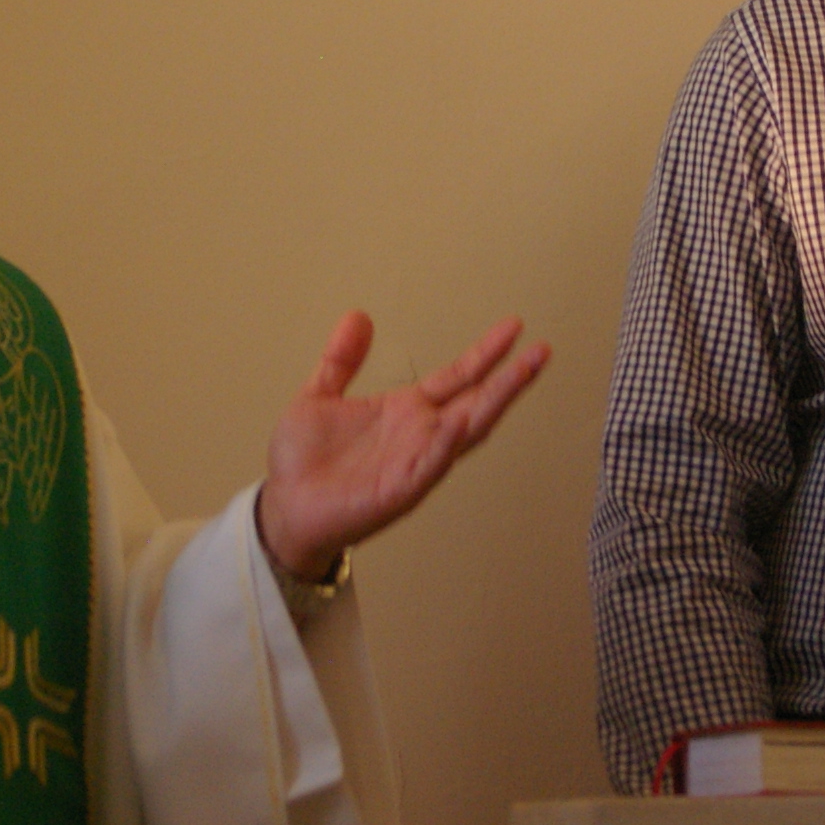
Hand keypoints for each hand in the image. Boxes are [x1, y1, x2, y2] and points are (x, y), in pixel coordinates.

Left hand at [254, 311, 548, 582]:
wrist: (282, 507)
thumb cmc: (303, 463)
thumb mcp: (318, 396)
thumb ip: (341, 360)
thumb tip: (359, 316)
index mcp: (406, 411)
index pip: (457, 376)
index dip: (486, 353)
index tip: (515, 327)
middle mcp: (420, 435)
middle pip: (476, 401)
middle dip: (510, 377)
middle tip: (543, 349)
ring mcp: (415, 462)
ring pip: (466, 431)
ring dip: (496, 403)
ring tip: (523, 373)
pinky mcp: (400, 490)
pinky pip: (430, 465)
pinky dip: (446, 444)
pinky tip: (461, 422)